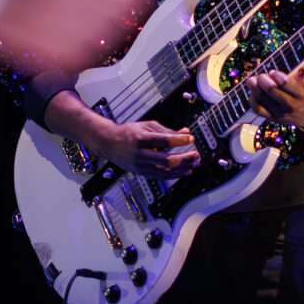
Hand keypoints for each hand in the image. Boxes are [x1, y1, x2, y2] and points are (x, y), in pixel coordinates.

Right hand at [45, 93, 199, 174]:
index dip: (179, 140)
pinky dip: (174, 175)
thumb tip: (184, 133)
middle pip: (166, 160)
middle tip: (195, 155)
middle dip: (184, 158)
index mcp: (141, 139)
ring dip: (181, 169)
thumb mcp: (147, 126)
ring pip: (164, 171)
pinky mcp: (141, 173)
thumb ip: (167, 130)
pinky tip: (183, 171)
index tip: (190, 138)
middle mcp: (140, 154)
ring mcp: (140, 165)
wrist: (108, 143)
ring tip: (192, 164)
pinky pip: (160, 176)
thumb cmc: (128, 132)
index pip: (164, 140)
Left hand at [239, 60, 303, 130]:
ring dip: (254, 88)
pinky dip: (252, 99)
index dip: (277, 76)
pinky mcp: (272, 117)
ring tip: (252, 80)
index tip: (273, 71)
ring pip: (262, 100)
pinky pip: (257, 109)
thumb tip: (294, 59)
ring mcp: (280, 112)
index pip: (286, 83)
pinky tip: (252, 91)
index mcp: (302, 93)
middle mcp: (291, 104)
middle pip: (272, 91)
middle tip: (261, 75)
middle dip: (263, 80)